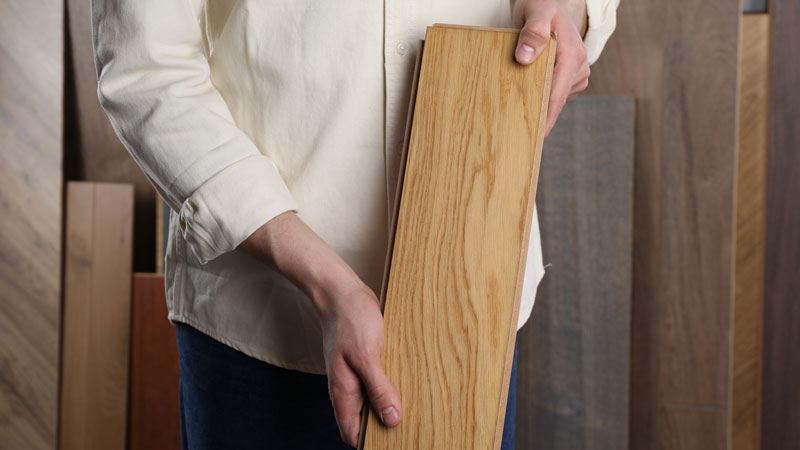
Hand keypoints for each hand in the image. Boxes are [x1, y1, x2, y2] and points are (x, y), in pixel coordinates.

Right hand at [318, 277, 401, 446]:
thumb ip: (378, 388)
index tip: (395, 441)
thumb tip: (392, 419)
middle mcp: (348, 388)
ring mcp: (355, 375)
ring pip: (373, 402)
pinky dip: (390, 386)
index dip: (371, 443)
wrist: (341, 292)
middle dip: (385, 426)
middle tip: (411, 425)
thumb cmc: (350, 320)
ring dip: (389, 404)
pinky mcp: (365, 363)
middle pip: (365, 421)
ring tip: (413, 404)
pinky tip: (406, 381)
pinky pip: (378, 383)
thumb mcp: (367, 355)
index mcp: (343, 392)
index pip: (353, 433)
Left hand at [513, 0, 588, 136]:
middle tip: (518, 134)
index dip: (547, 118)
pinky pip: (553, 92)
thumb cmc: (543, 5)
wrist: (551, 4)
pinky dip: (540, 96)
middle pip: (556, 100)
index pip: (557, 94)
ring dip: (537, 103)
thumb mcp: (536, 12)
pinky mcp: (569, 77)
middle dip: (540, 116)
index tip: (538, 137)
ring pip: (554, 97)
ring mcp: (575, 73)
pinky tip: (527, 95)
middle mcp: (578, 66)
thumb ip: (533, 33)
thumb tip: (525, 58)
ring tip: (517, 110)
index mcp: (571, 55)